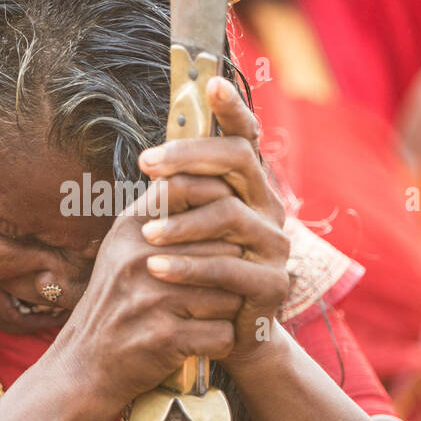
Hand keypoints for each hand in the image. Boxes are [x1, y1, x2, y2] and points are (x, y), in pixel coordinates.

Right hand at [50, 172, 246, 411]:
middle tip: (224, 288)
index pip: (196, 197)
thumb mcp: (123, 247)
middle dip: (232, 271)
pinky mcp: (166, 338)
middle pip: (224, 249)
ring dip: (228, 310)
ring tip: (210, 316)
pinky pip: (223, 333)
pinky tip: (202, 342)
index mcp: (132, 229)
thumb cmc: (116, 302)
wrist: (86, 365)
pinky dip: (220, 342)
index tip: (230, 235)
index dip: (224, 214)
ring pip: (229, 293)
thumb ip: (157, 211)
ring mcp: (152, 299)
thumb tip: (205, 174)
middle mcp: (140, 258)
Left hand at [136, 76, 289, 364]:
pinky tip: (155, 268)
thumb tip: (151, 159)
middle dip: (191, 155)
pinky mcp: (272, 284)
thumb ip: (177, 197)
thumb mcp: (183, 231)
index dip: (234, 109)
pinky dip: (188, 267)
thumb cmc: (197, 276)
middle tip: (147, 163)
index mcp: (249, 189)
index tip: (210, 83)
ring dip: (181, 222)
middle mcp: (269, 208)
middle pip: (240, 160)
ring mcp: (275, 245)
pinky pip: (229, 267)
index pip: (245, 139)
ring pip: (231, 214)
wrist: (226, 338)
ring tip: (144, 235)